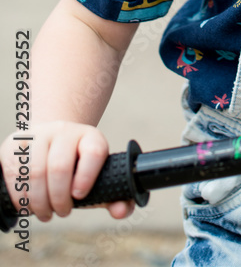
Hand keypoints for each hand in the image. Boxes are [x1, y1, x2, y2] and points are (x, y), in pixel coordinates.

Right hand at [0, 123, 133, 221]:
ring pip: (35, 172)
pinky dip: (20, 197)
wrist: (52, 141)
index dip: (87, 176)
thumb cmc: (78, 168)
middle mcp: (65, 131)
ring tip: (45, 213)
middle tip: (62, 212)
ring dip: (38, 202)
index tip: (79, 195)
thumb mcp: (98, 177)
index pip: (94, 152)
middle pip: (60, 166)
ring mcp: (39, 135)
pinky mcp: (16, 143)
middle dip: (59, 199)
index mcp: (90, 137)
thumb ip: (115, 197)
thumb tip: (121, 211)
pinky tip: (27, 205)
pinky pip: (15, 174)